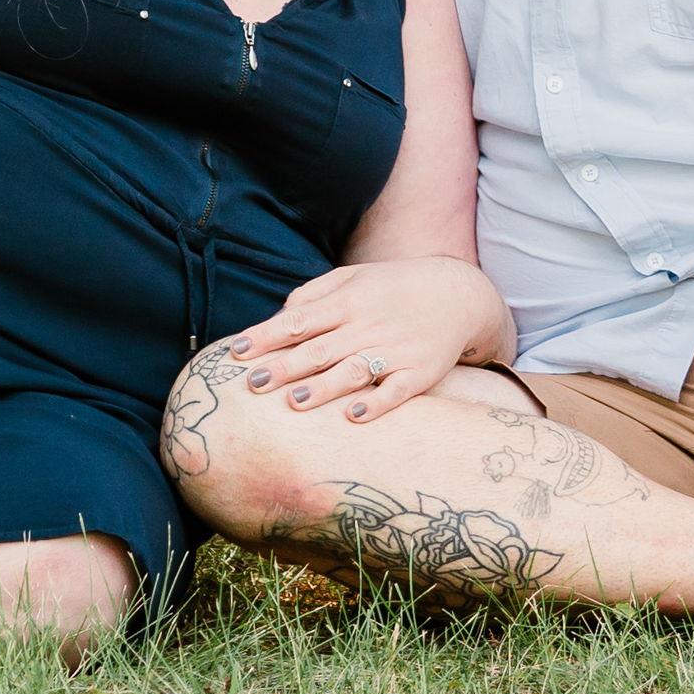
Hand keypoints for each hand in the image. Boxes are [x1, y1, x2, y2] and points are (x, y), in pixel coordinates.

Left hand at [217, 256, 506, 423]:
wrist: (458, 293)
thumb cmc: (393, 288)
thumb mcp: (353, 278)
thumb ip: (314, 294)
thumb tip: (280, 317)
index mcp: (348, 301)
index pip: (299, 321)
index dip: (266, 336)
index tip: (236, 352)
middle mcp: (368, 325)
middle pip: (320, 349)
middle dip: (284, 367)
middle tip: (251, 384)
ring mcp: (395, 350)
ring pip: (354, 370)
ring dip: (324, 387)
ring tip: (294, 402)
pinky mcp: (420, 372)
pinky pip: (396, 391)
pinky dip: (376, 403)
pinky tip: (354, 416)